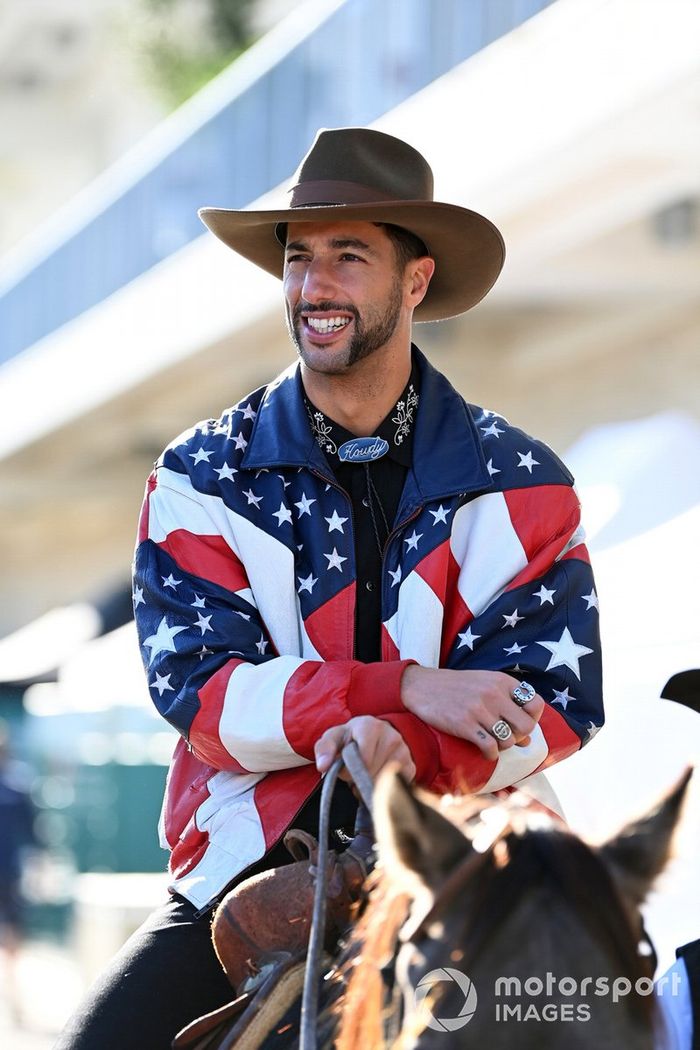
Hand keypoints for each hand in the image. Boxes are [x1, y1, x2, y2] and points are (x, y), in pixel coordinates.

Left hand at [314, 715, 415, 782]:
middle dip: (359, 779)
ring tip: (364, 776)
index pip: (362, 760)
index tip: (344, 770)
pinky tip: (376, 781)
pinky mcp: (411, 766)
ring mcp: (404, 751)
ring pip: (385, 782)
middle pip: (373, 773)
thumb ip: (324, 749)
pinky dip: (383, 791)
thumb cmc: (349, 739)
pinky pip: (396, 788)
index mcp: (370, 726)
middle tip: (354, 774)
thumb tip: (323, 766)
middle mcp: (392, 736)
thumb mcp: (332, 739)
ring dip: (370, 787)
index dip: (349, 771)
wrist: (372, 736)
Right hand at [400, 666, 544, 761]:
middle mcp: (494, 694)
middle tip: (507, 737)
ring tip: (492, 742)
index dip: (533, 718)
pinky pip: (490, 748)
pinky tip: (484, 751)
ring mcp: (479, 709)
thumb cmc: (455, 687)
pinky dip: (490, 755)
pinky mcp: (465, 724)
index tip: (521, 723)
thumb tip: (527, 740)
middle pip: (527, 726)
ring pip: (509, 740)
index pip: (536, 703)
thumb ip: (507, 705)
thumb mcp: (484, 684)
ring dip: (503, 746)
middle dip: (520, 736)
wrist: (421, 686)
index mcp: (502, 681)